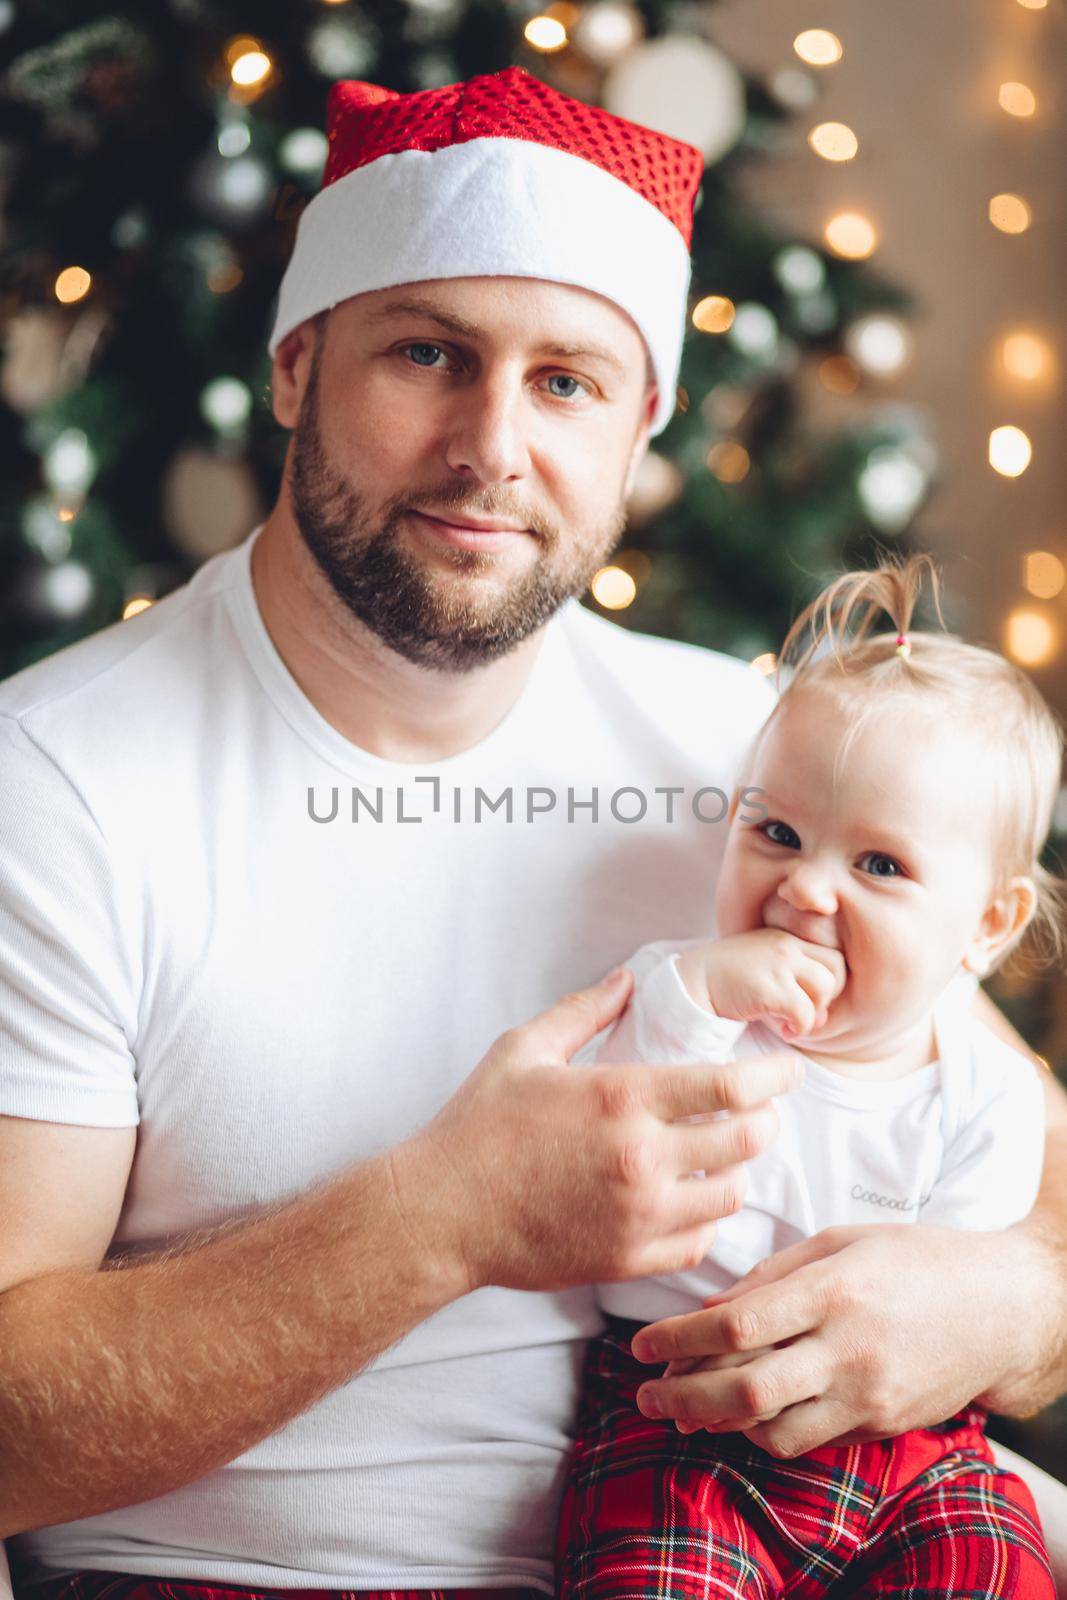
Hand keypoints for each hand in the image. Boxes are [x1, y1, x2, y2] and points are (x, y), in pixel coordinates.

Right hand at [398, 967, 801, 1296]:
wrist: (443, 1214)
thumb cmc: (478, 1127)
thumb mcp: (523, 1049)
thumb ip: (583, 1011)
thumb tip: (625, 978)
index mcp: (622, 1098)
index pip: (731, 1087)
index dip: (772, 1076)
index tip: (788, 1070)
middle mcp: (642, 1158)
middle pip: (746, 1141)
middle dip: (766, 1122)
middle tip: (763, 1112)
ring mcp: (640, 1216)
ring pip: (730, 1195)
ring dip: (738, 1172)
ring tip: (726, 1157)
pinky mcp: (629, 1259)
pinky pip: (700, 1244)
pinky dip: (708, 1221)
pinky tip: (694, 1202)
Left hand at [625, 1222, 1022, 1456]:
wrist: (1002, 1310)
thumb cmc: (917, 1259)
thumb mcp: (843, 1240)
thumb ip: (774, 1274)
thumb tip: (713, 1308)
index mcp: (833, 1290)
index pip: (737, 1325)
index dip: (679, 1339)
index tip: (642, 1344)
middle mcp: (848, 1349)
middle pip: (745, 1390)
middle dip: (682, 1397)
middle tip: (646, 1394)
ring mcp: (867, 1396)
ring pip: (772, 1429)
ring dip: (718, 1423)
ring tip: (683, 1408)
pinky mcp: (881, 1426)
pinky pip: (808, 1440)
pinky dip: (766, 1431)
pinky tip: (743, 1413)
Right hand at [677, 930, 845, 1040]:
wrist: (688, 985)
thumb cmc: (725, 983)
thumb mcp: (761, 971)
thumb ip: (794, 985)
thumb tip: (823, 1018)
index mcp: (784, 937)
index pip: (831, 956)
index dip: (827, 983)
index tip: (806, 1001)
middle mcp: (785, 944)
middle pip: (836, 969)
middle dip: (826, 997)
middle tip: (802, 1013)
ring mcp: (778, 962)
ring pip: (826, 989)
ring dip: (813, 1013)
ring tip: (790, 1023)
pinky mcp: (770, 986)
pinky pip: (805, 1013)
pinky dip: (799, 1028)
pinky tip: (781, 1030)